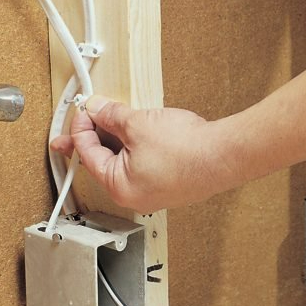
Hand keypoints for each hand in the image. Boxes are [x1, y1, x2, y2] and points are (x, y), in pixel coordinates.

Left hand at [50, 96, 242, 213]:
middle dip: (95, 134)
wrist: (224, 155)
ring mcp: (152, 192)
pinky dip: (136, 145)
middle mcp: (133, 195)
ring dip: (118, 138)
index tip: (85, 109)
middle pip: (103, 159)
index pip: (87, 154)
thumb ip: (111, 115)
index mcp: (118, 187)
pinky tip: (139, 129)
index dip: (82, 127)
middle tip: (83, 119)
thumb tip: (97, 109)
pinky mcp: (168, 183)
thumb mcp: (137, 124)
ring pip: (124, 160)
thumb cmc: (186, 150)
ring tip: (115, 118)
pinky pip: (142, 163)